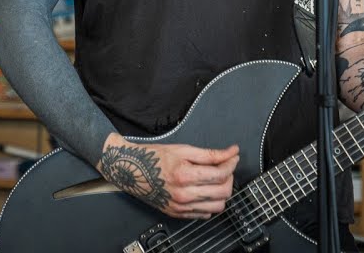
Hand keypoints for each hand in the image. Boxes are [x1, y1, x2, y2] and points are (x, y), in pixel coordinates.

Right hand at [97, 133, 238, 218]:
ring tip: (216, 180)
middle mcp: (183, 195)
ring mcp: (180, 207)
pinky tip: (204, 191)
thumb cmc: (154, 157)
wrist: (131, 170)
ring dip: (222, 193)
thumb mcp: (183, 149)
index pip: (220, 174)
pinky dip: (210, 203)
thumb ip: (210, 154)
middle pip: (223, 192)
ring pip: (217, 207)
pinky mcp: (178, 214)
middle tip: (225, 167)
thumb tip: (231, 152)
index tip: (232, 156)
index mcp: (185, 175)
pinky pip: (204, 214)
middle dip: (229, 178)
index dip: (231, 163)